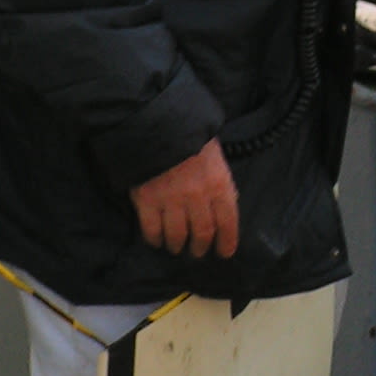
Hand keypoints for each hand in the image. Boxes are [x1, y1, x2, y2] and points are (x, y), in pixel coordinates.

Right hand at [130, 139, 238, 258]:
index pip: (228, 221)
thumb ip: (220, 181)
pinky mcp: (147, 201)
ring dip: (177, 246)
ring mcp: (171, 201)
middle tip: (197, 252)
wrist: (159, 123)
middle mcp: (198, 197)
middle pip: (202, 234)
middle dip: (200, 247)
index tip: (225, 252)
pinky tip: (157, 240)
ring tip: (176, 247)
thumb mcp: (216, 155)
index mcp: (219, 183)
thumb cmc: (192, 135)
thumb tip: (226, 201)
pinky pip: (152, 230)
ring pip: (177, 236)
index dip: (227, 241)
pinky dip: (155, 239)